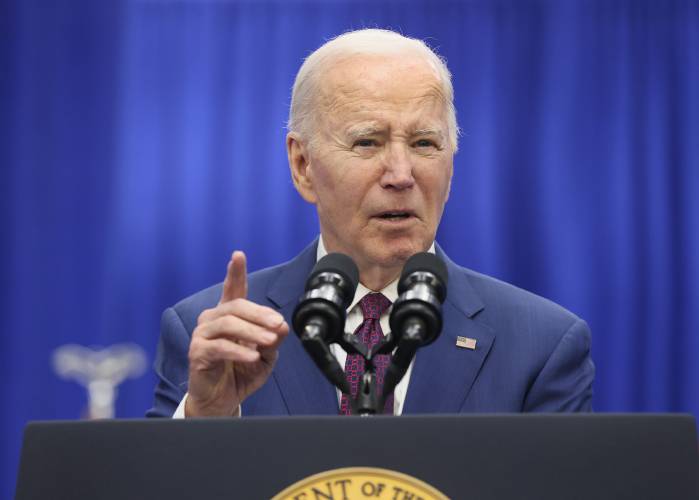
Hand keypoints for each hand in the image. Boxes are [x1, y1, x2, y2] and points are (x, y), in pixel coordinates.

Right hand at [185, 251, 288, 415]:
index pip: (232, 289)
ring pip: (228, 324)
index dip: (235, 272)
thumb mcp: (265, 355)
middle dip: (260, 314)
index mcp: (229, 316)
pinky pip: (219, 347)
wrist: (222, 400)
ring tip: (269, 342)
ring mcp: (202, 335)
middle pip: (235, 306)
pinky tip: (253, 356)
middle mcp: (212, 320)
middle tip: (278, 324)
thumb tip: (282, 327)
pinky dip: (239, 351)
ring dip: (252, 332)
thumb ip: (273, 339)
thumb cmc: (241, 373)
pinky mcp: (197, 352)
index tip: (238, 255)